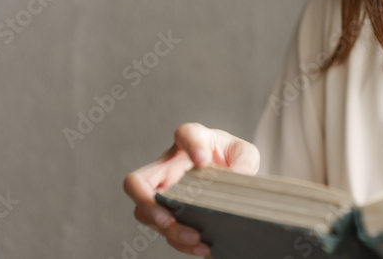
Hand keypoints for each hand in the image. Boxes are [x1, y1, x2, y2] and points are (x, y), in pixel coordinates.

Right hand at [123, 123, 260, 255]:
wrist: (231, 175)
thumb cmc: (232, 157)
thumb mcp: (244, 154)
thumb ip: (244, 162)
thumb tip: (236, 178)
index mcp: (192, 142)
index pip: (186, 134)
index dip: (191, 146)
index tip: (203, 160)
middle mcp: (169, 167)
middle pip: (137, 182)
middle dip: (148, 204)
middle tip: (169, 219)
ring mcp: (165, 193)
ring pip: (146, 214)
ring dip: (168, 230)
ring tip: (195, 238)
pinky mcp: (170, 214)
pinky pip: (164, 232)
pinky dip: (181, 244)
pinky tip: (202, 247)